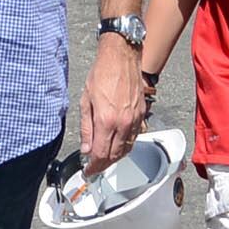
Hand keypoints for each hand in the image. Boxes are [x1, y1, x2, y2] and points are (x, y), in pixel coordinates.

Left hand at [79, 41, 145, 173]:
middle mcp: (123, 123)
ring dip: (116, 158)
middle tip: (95, 167)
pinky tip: (118, 145)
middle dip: (104, 165)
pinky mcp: (142, 114)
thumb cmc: (102, 74)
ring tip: (105, 159)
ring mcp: (135, 119)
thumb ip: (86, 128)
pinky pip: (135, 137)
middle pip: (115, 155)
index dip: (93, 166)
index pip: (101, 154)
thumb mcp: (85, 100)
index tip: (88, 170)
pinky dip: (126, 146)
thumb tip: (86, 148)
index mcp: (106, 120)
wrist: (121, 57)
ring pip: (127, 148)